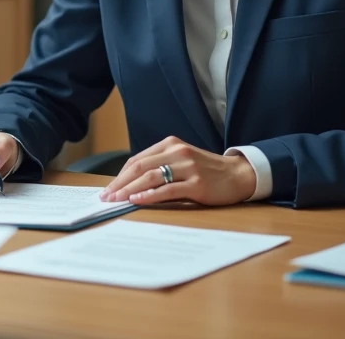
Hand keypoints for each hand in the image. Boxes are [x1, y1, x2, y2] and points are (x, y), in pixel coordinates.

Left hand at [98, 136, 256, 206]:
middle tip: (106, 197)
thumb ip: (160, 167)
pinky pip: (168, 189)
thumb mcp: (181, 161)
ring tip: (117, 200)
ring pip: (151, 177)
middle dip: (120, 183)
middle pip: (140, 167)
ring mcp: (188, 167)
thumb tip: (130, 185)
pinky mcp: (197, 183)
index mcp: (170, 144)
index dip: (120, 175)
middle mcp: (177, 152)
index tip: (108, 189)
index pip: (137, 160)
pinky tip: (137, 200)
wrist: (238, 175)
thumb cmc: (206, 171)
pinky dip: (149, 195)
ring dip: (130, 189)